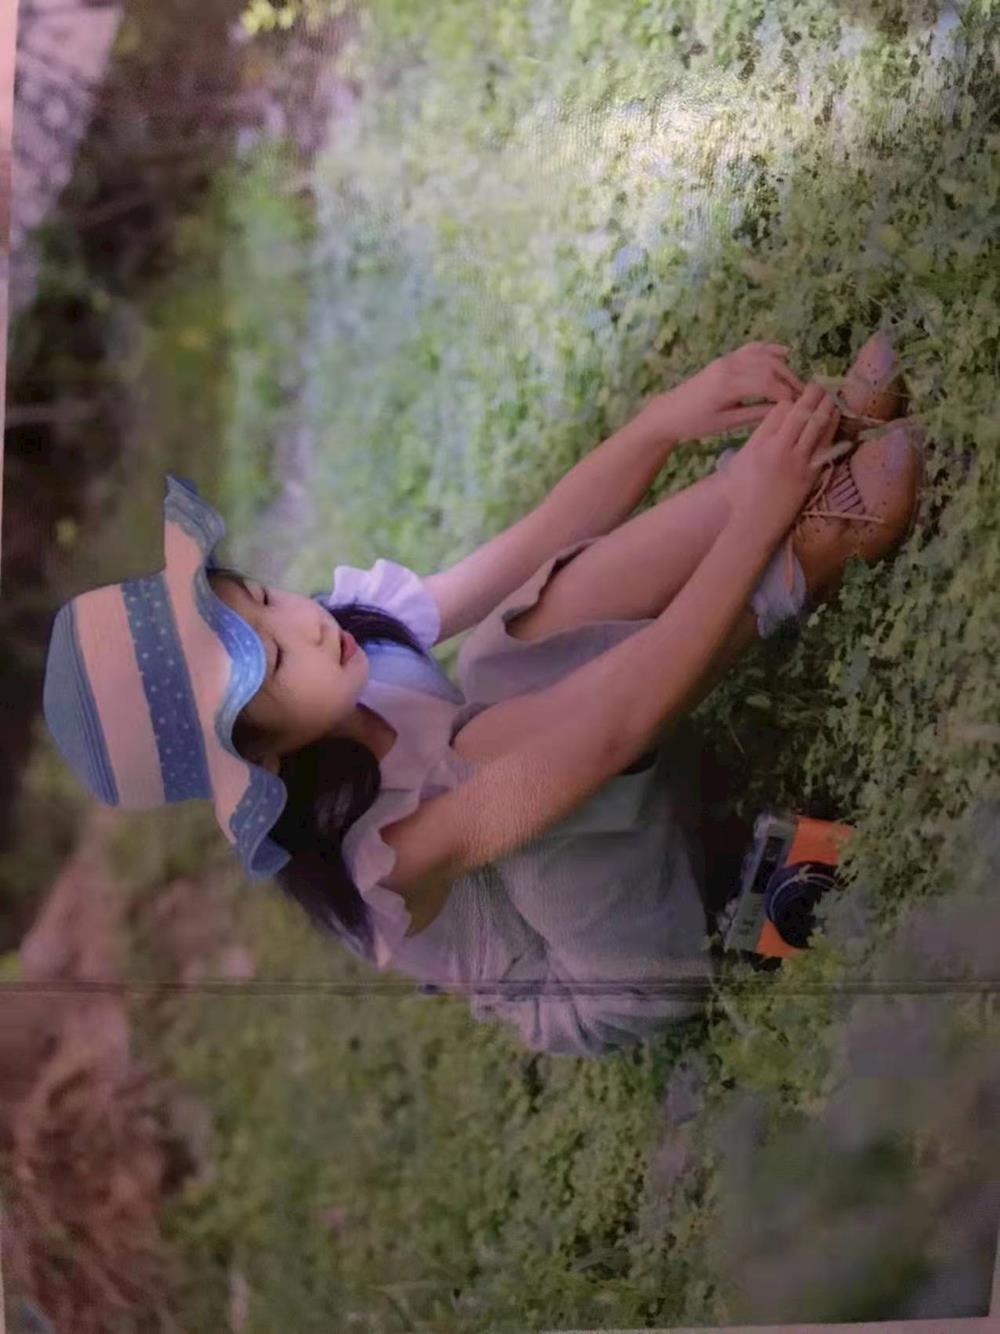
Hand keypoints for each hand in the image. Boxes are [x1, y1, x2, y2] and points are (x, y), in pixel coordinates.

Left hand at [646, 341, 807, 442]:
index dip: (787, 394)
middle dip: (790, 380)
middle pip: (770, 367)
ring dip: (784, 367)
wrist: (669, 412)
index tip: (800, 406)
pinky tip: (786, 354)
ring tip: (796, 384)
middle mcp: (730, 366)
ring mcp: (728, 359)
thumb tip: (783, 410)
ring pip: (764, 356)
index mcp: (728, 384)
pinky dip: (770, 349)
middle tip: (804, 396)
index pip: (768, 384)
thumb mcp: (725, 423)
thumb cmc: (695, 423)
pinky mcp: (726, 359)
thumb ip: (754, 414)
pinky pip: (752, 348)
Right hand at [726, 382, 841, 540]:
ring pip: (816, 425)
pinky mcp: (810, 475)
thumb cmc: (741, 495)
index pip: (779, 410)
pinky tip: (835, 419)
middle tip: (820, 386)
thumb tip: (772, 424)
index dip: (789, 400)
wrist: (753, 524)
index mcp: (758, 443)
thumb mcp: (740, 462)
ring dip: (826, 407)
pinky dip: (831, 429)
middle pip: (801, 412)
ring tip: (831, 396)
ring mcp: (797, 461)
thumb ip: (756, 440)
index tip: (794, 397)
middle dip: (812, 395)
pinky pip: (825, 445)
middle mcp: (778, 448)